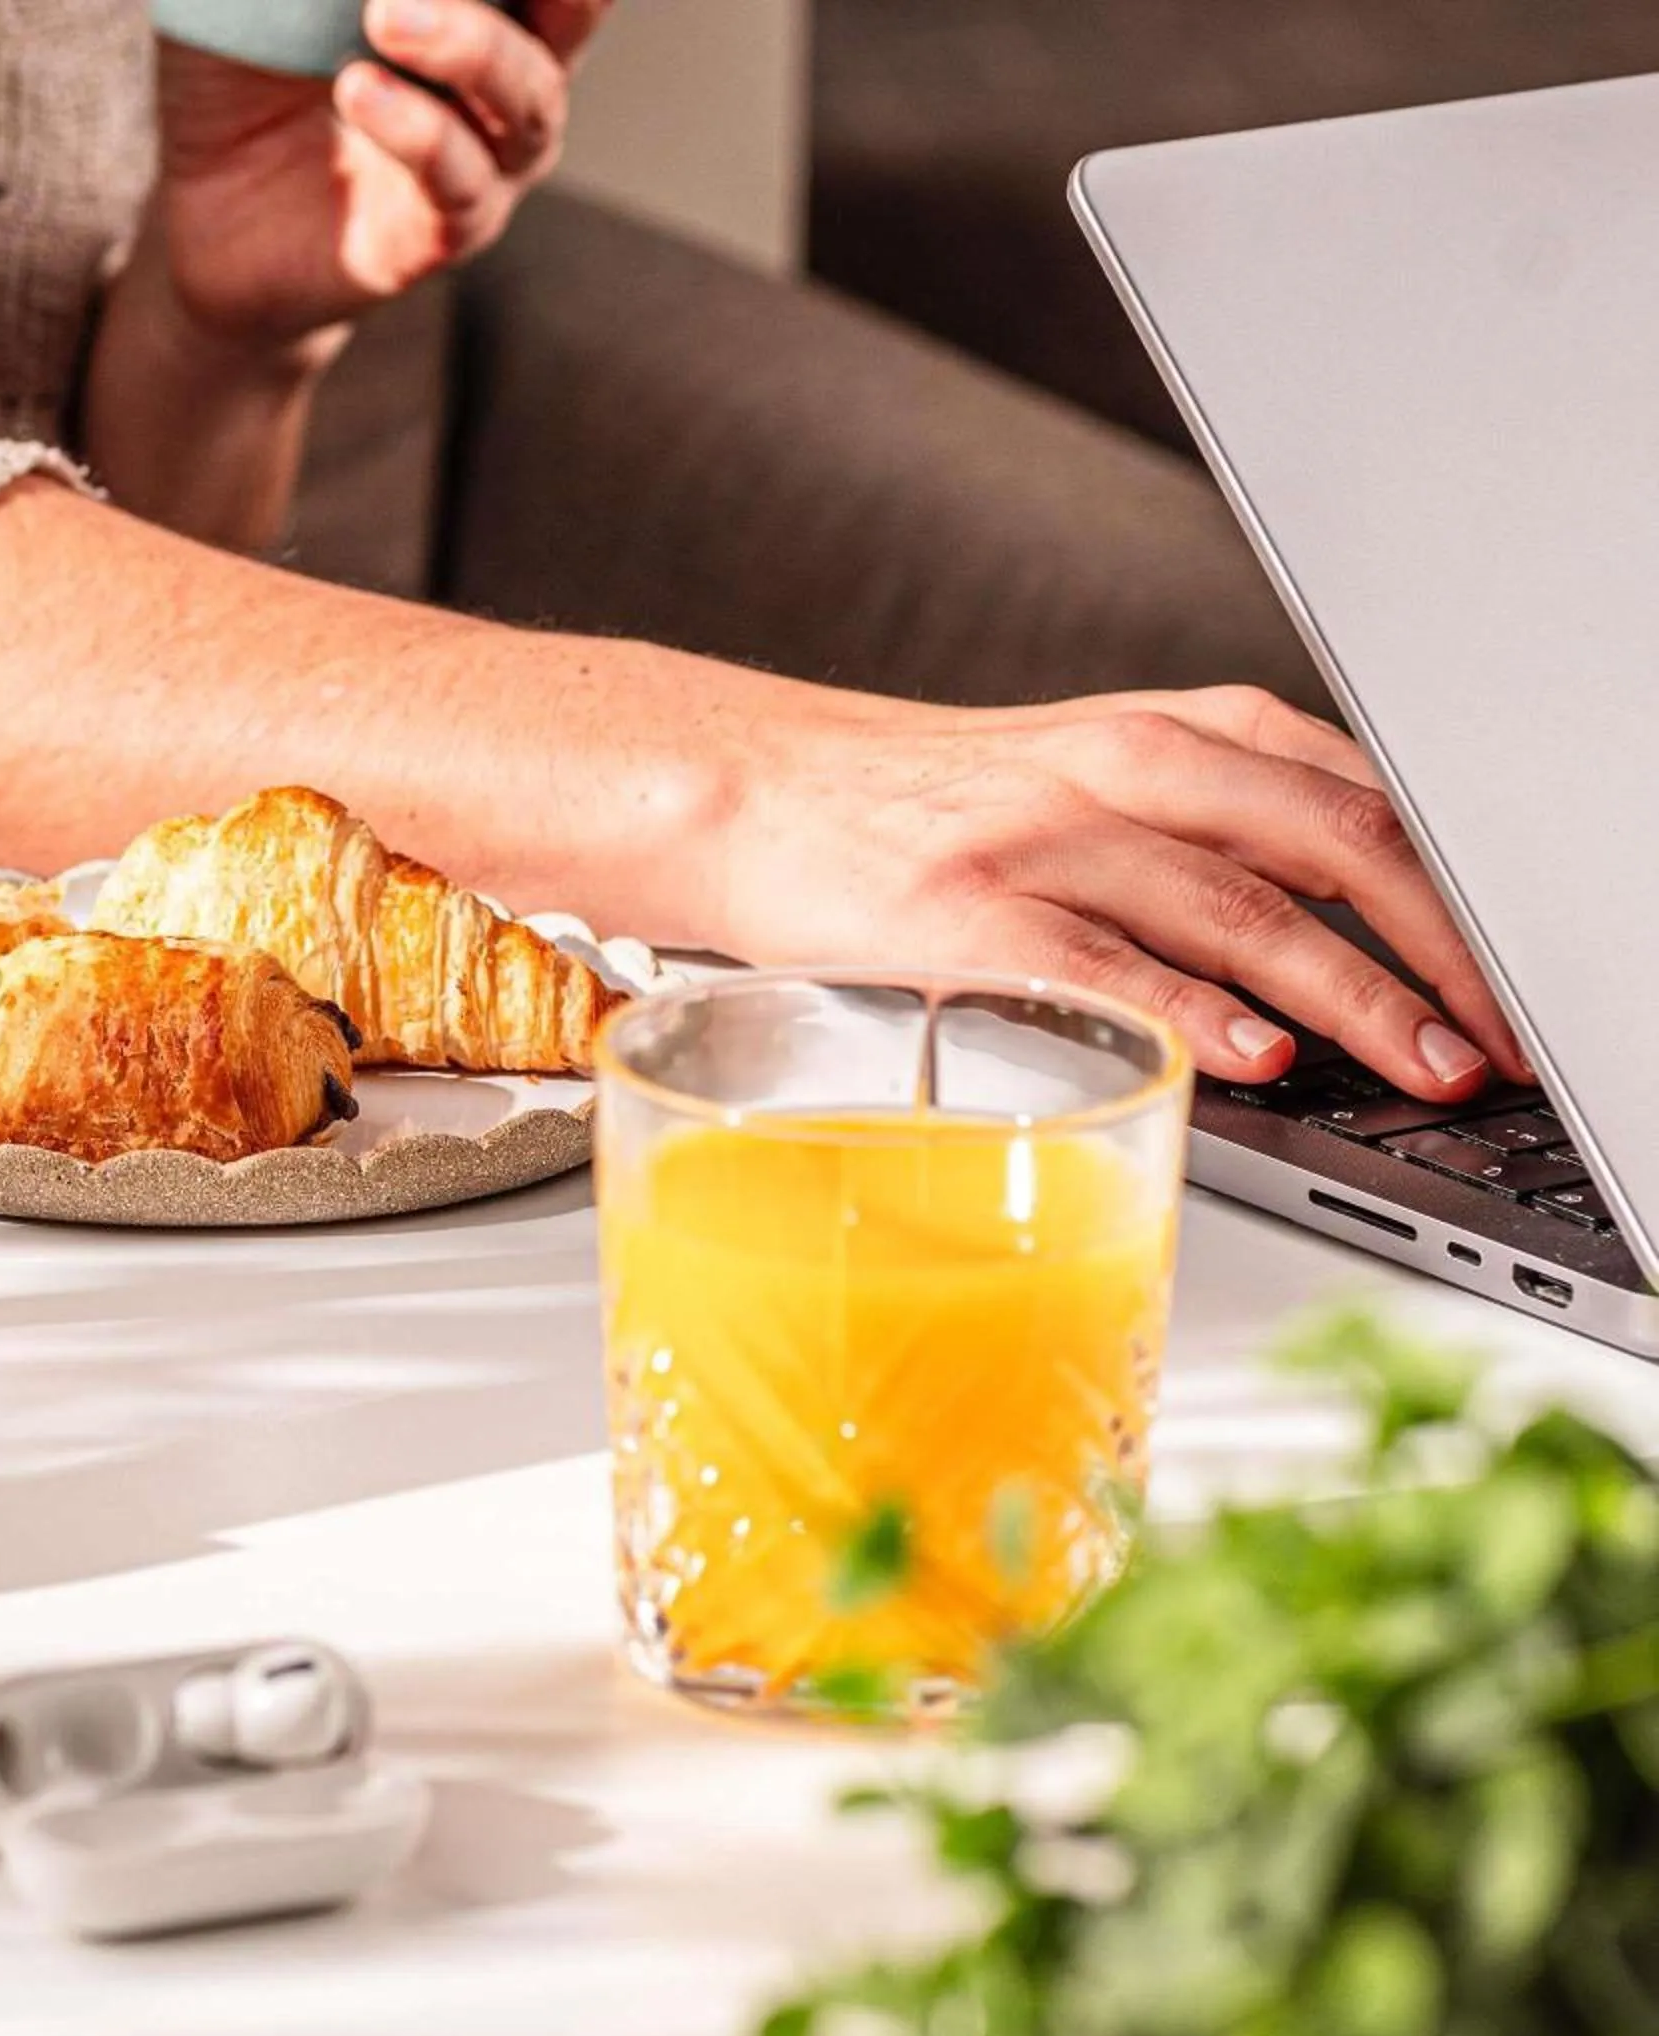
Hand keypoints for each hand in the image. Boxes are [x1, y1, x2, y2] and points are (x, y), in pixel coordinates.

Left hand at [134, 0, 607, 354]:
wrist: (205, 221)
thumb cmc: (245, 78)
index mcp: (486, 6)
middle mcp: (510, 79)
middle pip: (575, 8)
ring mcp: (487, 161)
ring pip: (525, 96)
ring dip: (467, 44)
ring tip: (385, 15)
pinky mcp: (443, 235)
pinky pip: (455, 180)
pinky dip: (415, 129)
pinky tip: (357, 89)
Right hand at [696, 683, 1530, 1096]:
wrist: (751, 790)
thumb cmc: (926, 807)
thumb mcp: (1092, 781)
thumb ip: (1216, 834)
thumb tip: (1359, 933)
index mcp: (1174, 733)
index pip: (1364, 799)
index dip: (1463, 894)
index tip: (1521, 978)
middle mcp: (1124, 769)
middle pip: (1330, 846)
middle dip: (1439, 952)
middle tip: (1503, 1041)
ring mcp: (1045, 838)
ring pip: (1239, 907)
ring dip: (1351, 994)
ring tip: (1424, 1065)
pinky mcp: (966, 910)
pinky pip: (1102, 961)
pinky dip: (1191, 1008)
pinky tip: (1255, 1055)